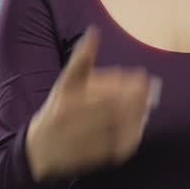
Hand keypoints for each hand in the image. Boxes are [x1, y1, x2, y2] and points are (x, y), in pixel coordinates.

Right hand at [26, 25, 160, 181]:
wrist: (38, 150)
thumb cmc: (57, 109)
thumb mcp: (64, 82)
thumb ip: (81, 58)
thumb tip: (93, 32)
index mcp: (67, 96)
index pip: (101, 86)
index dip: (125, 82)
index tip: (141, 75)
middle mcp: (71, 117)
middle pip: (112, 105)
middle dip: (135, 96)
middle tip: (150, 88)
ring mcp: (81, 138)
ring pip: (117, 125)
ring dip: (136, 114)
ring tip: (146, 105)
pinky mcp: (91, 157)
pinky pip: (116, 145)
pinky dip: (131, 135)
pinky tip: (138, 124)